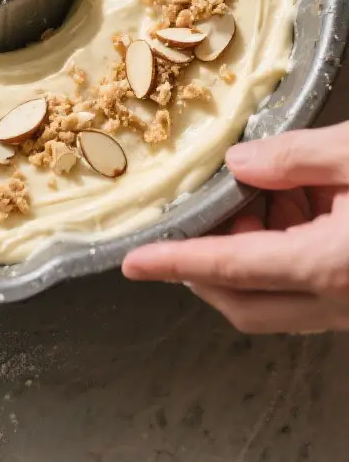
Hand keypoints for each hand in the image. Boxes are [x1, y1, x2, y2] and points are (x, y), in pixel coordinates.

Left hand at [122, 124, 348, 333]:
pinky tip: (296, 206)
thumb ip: (295, 157)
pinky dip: (286, 257)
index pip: (231, 267)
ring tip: (258, 195)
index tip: (133, 262)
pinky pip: (310, 294)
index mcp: (328, 266)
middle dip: (204, 270)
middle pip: (246, 305)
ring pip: (278, 303)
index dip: (177, 261)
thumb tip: (237, 163)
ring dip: (250, 259)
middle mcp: (338, 303)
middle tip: (187, 223)